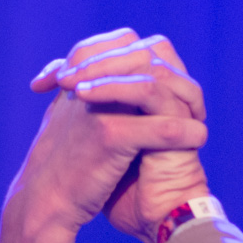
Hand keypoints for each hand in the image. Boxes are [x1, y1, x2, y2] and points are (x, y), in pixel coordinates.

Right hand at [0, 29, 209, 242]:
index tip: (176, 81)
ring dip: (185, 99)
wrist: (43, 200)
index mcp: (79, 75)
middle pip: (144, 55)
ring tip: (199, 117)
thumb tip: (117, 81)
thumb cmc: (59, 164)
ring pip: (154, 85)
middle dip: (175, 75)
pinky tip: (198, 138)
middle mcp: (87, 83)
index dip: (156, 57)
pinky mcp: (109, 135)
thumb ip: (89, 94)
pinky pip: (161, 126)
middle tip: (194, 101)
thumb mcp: (68, 118)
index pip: (125, 42)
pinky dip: (185, 131)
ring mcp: (98, 106)